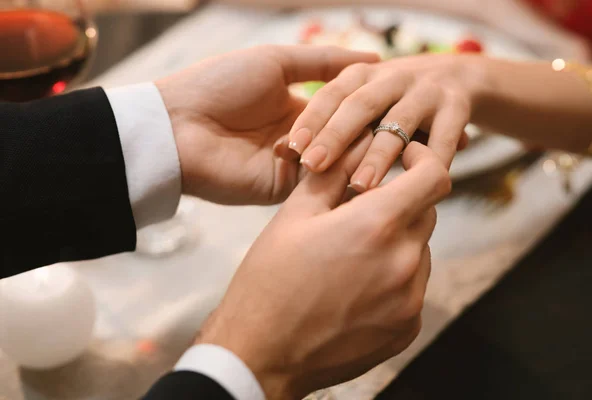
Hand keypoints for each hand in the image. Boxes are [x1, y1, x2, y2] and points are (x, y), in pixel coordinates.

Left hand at [155, 45, 378, 204]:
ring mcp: (294, 167)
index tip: (399, 98)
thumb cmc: (219, 84)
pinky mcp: (283, 190)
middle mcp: (302, 140)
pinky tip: (358, 159)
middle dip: (369, 130)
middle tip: (398, 125)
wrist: (177, 124)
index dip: (370, 105)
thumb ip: (324, 61)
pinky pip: (320, 182)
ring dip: (357, 151)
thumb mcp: (276, 61)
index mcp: (299, 108)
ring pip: (340, 162)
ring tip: (382, 140)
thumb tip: (374, 57)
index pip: (347, 111)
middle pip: (349, 138)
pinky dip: (338, 170)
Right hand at [196, 138, 450, 398]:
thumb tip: (361, 143)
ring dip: (397, 241)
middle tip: (360, 210)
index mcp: (376, 226)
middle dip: (400, 202)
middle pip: (426, 212)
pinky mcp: (407, 328)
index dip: (422, 158)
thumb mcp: (295, 214)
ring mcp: (410, 300)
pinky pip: (414, 287)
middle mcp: (404, 262)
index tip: (403, 159)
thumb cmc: (270, 280)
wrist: (262, 353)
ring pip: (420, 250)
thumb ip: (335, 172)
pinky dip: (394, 277)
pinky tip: (356, 286)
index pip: (434, 176)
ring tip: (352, 255)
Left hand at [277, 54, 483, 190]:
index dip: (312, 120)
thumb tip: (285, 147)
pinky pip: (442, 140)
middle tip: (315, 166)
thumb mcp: (356, 91)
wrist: (452, 75)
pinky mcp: (457, 106)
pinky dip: (430, 162)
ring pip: (398, 126)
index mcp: (360, 76)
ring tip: (361, 185)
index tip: (292, 148)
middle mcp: (391, 79)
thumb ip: (327, 111)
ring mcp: (425, 92)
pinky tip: (415, 188)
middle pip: (360, 107)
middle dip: (337, 136)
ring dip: (379, 156)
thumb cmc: (391, 96)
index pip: (330, 96)